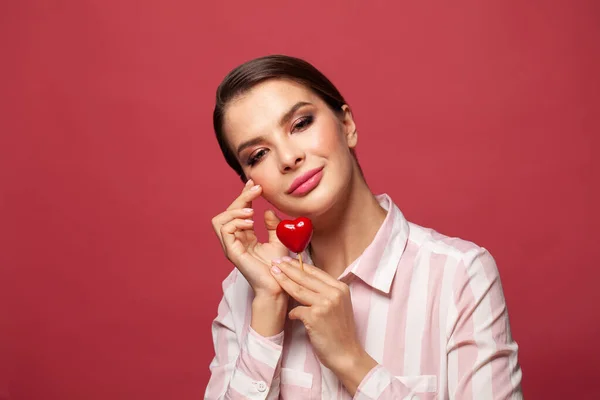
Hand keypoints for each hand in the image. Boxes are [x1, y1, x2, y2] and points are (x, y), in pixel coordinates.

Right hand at [212, 179, 288, 297]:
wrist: (280, 285)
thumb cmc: (279, 267)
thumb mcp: (280, 240)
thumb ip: (273, 226)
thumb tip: (267, 211)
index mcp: (244, 237)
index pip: (238, 212)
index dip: (244, 196)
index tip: (254, 184)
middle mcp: (235, 241)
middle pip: (227, 212)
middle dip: (240, 198)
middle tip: (256, 190)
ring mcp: (231, 247)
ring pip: (219, 220)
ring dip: (234, 210)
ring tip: (251, 211)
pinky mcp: (232, 253)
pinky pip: (225, 231)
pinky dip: (236, 222)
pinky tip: (251, 222)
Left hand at [269, 257, 377, 387]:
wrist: (346, 354)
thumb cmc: (340, 331)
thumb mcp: (338, 306)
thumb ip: (326, 292)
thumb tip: (306, 280)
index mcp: (340, 288)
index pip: (316, 272)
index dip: (300, 265)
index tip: (287, 260)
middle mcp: (334, 293)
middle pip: (305, 277)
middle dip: (288, 268)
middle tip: (275, 261)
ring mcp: (325, 304)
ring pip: (298, 289)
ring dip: (283, 281)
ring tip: (273, 273)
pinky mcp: (315, 316)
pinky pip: (296, 310)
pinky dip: (292, 313)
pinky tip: (290, 315)